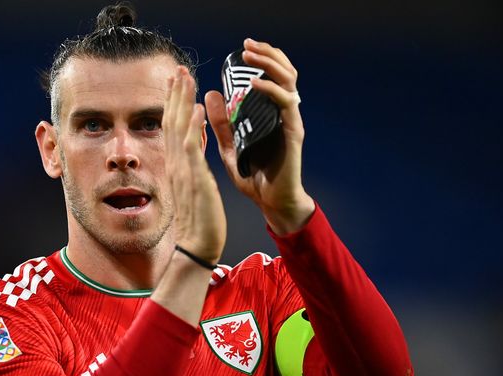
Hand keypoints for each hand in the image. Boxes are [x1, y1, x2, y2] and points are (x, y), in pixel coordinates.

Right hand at [164, 66, 226, 262]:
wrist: (197, 245)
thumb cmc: (199, 221)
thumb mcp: (195, 187)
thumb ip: (193, 166)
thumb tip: (195, 149)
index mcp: (177, 166)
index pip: (173, 129)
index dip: (173, 104)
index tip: (176, 84)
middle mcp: (176, 164)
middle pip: (172, 122)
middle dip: (175, 94)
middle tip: (178, 70)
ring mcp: (183, 170)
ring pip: (179, 128)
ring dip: (181, 101)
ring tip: (185, 77)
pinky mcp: (194, 178)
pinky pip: (191, 147)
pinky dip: (193, 126)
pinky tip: (196, 108)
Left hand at [206, 38, 314, 234]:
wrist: (271, 203)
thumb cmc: (254, 177)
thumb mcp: (231, 146)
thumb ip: (221, 121)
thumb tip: (210, 93)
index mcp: (267, 114)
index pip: (269, 76)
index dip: (259, 59)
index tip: (243, 47)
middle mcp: (281, 114)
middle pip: (282, 72)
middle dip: (266, 54)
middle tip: (248, 45)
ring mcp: (289, 122)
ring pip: (288, 82)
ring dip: (270, 64)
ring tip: (252, 56)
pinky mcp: (293, 134)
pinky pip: (286, 105)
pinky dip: (271, 91)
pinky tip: (255, 85)